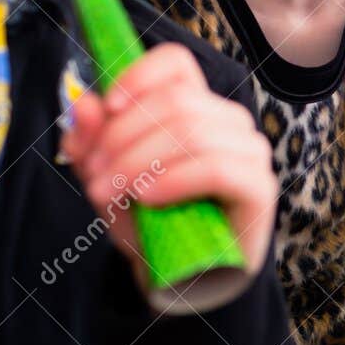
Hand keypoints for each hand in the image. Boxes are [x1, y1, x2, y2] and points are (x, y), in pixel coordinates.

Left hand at [60, 43, 276, 311]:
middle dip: (123, 136)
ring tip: (109, 192)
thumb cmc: (151, 226)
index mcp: (195, 108)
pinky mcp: (259, 187)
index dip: (139, 76)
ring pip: (192, 130)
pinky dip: (174, 178)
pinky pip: (216, 167)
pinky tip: (148, 197)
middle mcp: (228, 122)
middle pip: (176, 100)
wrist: (182, 282)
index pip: (176, 63)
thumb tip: (84, 104)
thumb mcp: (107, 184)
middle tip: (93, 175)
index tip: (108, 108)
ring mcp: (249, 152)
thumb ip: (91, 147)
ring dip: (138, 160)